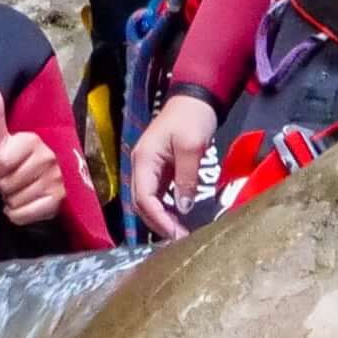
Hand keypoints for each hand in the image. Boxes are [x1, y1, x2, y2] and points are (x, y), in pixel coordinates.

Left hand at [0, 83, 62, 230]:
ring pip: (15, 200)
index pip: (1, 164)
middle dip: (1, 188)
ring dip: (10, 201)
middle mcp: (47, 157)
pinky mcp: (59, 198)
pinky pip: (26, 214)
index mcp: (31, 140)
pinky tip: (21, 205)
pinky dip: (17, 215)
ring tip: (16, 191)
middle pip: (7, 184)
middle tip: (7, 182)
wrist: (36, 181)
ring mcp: (56, 178)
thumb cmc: (12, 159)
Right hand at [127, 92, 221, 238]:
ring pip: (147, 200)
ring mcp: (149, 167)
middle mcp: (141, 165)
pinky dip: (165, 208)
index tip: (176, 234)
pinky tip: (178, 217)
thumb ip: (186, 179)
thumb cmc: (192, 118)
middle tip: (179, 239)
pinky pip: (157, 193)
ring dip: (160, 217)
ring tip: (179, 232)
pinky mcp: (159, 168)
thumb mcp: (192, 147)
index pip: (143, 198)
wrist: (195, 97)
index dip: (158, 219)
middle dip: (158, 223)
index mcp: (144, 159)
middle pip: (141, 202)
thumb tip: (183, 208)